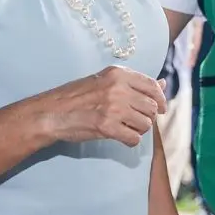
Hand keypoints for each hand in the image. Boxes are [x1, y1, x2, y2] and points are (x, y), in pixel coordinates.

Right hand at [41, 66, 165, 147]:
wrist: (52, 112)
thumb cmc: (77, 97)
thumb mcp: (105, 81)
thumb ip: (134, 83)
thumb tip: (162, 84)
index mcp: (118, 74)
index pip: (152, 86)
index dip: (161, 99)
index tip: (162, 108)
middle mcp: (118, 88)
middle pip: (152, 107)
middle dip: (148, 117)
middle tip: (137, 121)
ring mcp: (113, 107)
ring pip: (146, 124)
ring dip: (139, 129)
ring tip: (127, 128)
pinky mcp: (107, 126)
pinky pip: (134, 138)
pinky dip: (131, 140)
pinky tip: (122, 137)